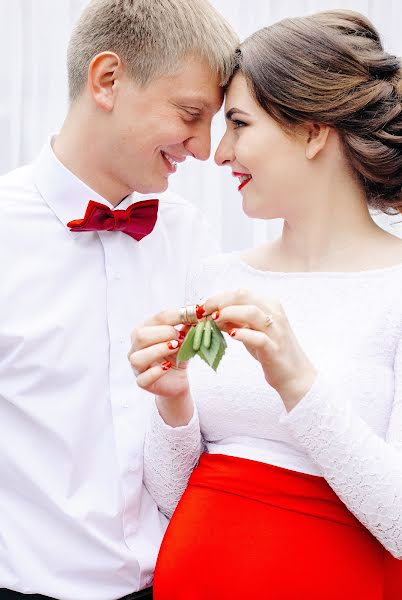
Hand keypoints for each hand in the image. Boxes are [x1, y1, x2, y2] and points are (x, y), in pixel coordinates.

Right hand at [128, 309, 192, 425]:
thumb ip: (187, 326)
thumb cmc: (176, 356)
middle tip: (180, 338)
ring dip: (159, 350)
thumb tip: (198, 313)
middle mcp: (136, 347)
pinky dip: (156, 372)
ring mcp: (136, 366)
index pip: (156, 319)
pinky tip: (168, 367)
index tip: (193, 317)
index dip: (175, 316)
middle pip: (140, 335)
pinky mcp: (142, 382)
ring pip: (138, 357)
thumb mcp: (183, 339)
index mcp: (144, 331)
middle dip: (164, 333)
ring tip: (175, 349)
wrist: (177, 380)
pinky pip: (143, 378)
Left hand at [203, 289, 316, 410]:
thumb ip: (236, 320)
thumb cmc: (271, 350)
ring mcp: (276, 331)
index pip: (241, 293)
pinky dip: (243, 334)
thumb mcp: (252, 331)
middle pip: (244, 296)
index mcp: (269, 304)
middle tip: (204, 312)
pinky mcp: (274, 349)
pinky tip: (231, 335)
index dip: (219, 297)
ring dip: (229, 313)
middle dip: (219, 301)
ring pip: (252, 312)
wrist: (294, 375)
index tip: (203, 307)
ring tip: (214, 321)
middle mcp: (274, 313)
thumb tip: (213, 314)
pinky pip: (258, 337)